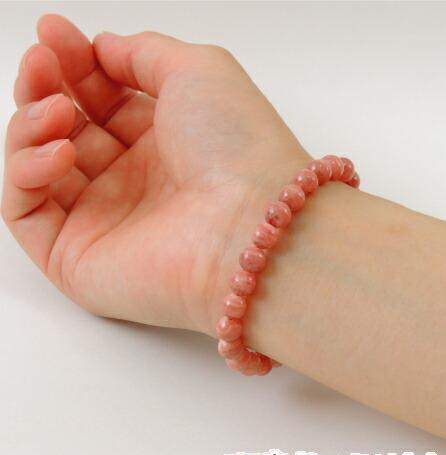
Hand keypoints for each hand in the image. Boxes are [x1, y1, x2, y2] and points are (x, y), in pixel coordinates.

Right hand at [2, 15, 309, 332]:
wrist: (249, 226)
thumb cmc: (237, 146)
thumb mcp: (198, 71)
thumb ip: (143, 55)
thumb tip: (101, 48)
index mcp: (163, 143)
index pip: (101, 101)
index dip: (74, 65)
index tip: (54, 32)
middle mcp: (134, 182)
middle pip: (66, 131)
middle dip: (44, 88)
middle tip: (42, 62)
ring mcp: (104, 221)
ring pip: (38, 168)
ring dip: (30, 126)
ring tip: (56, 112)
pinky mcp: (77, 261)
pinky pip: (26, 212)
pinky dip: (27, 172)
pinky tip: (60, 152)